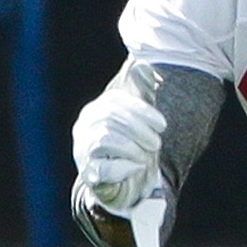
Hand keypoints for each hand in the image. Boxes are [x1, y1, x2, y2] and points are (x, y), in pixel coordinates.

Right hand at [72, 79, 166, 213]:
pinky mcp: (90, 174)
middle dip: (139, 130)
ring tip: (145, 156)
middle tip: (157, 143)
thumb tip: (142, 63)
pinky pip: (105, 168)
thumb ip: (141, 92)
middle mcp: (85, 128)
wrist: (124, 183)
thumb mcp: (138, 117)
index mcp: (96, 111)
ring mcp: (83, 150)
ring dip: (133, 148)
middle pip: (111, 118)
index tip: (163, 125)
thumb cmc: (132, 146)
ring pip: (107, 139)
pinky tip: (136, 167)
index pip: (115, 102)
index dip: (142, 111)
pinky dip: (126, 167)